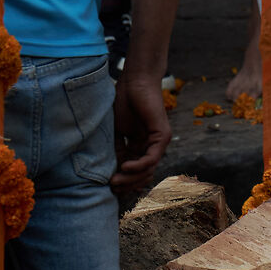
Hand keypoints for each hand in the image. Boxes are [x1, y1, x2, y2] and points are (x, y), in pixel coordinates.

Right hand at [114, 71, 173, 187]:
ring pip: (148, 170)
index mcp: (141, 146)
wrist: (134, 82)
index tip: (107, 187)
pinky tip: (124, 167)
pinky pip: (152, 158)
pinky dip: (139, 166)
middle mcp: (152, 146)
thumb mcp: (116, 131)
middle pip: (143, 174)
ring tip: (115, 180)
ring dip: (131, 178)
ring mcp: (159, 142)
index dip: (123, 181)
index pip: (135, 171)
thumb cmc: (123, 102)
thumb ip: (117, 150)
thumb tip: (112, 171)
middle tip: (111, 187)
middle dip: (127, 184)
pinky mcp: (163, 136)